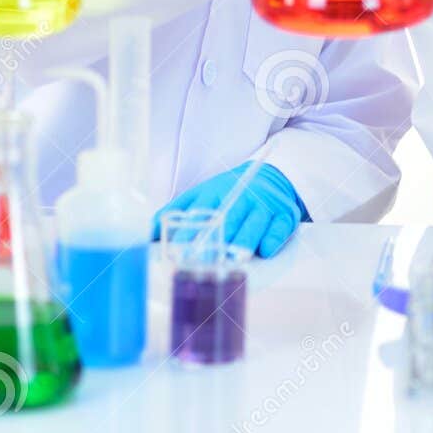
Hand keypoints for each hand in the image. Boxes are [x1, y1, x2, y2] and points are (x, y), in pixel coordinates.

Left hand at [152, 163, 306, 258]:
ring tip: (235, 256)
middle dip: (217, 236)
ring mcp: (265, 204)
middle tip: (205, 256)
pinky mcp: (285, 214)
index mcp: (217, 190)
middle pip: (229, 216)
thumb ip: (177, 211)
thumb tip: (147, 233)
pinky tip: (265, 250)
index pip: (201, 210)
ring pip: (255, 222)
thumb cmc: (231, 192)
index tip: (178, 248)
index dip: (190, 230)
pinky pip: (280, 227)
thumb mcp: (203, 194)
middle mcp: (241, 195)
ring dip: (245, 240)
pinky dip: (273, 238)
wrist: (273, 175)